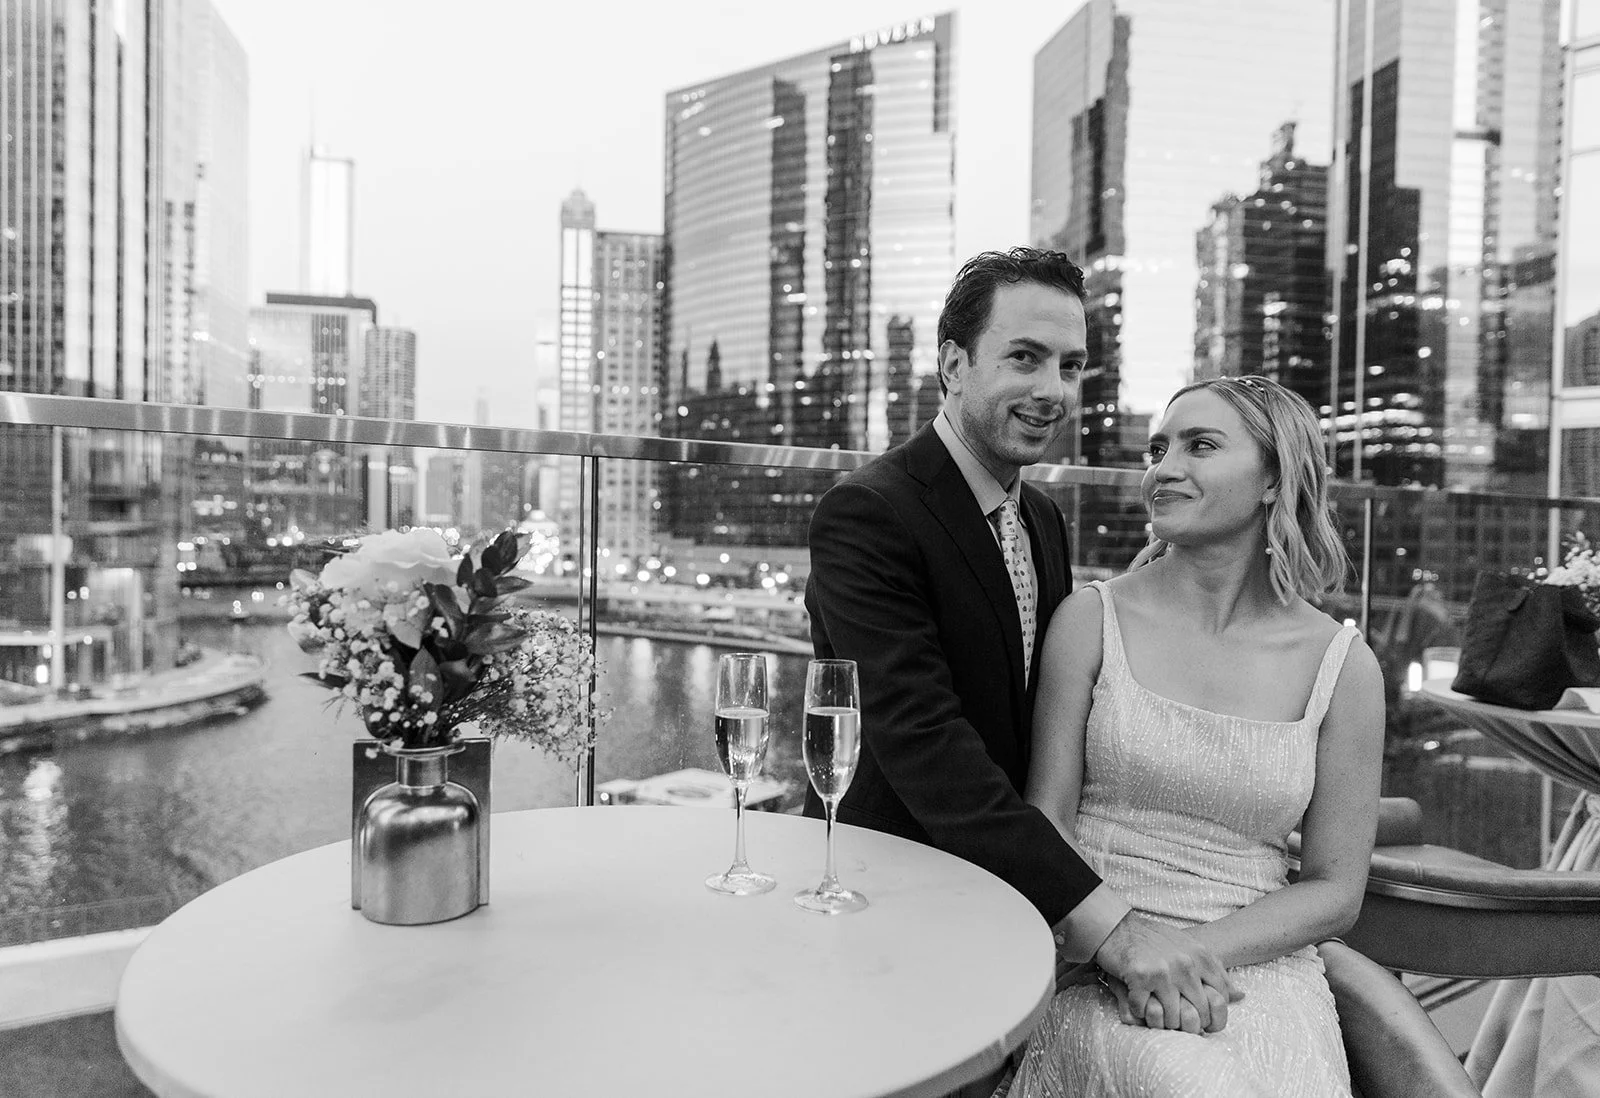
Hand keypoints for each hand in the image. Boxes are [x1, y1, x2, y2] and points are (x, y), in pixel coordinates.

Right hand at [1093, 913, 1241, 1033]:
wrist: (1116, 926)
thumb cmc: (1154, 939)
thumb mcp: (1190, 949)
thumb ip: (1214, 971)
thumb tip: (1240, 996)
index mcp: (1201, 956)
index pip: (1221, 998)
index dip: (1212, 1015)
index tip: (1200, 1017)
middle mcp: (1186, 963)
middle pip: (1199, 1013)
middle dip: (1188, 1023)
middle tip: (1177, 1021)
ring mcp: (1163, 971)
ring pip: (1173, 1018)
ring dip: (1163, 1021)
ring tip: (1155, 1012)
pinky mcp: (1140, 977)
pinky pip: (1144, 1010)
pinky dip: (1138, 1011)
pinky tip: (1136, 1001)